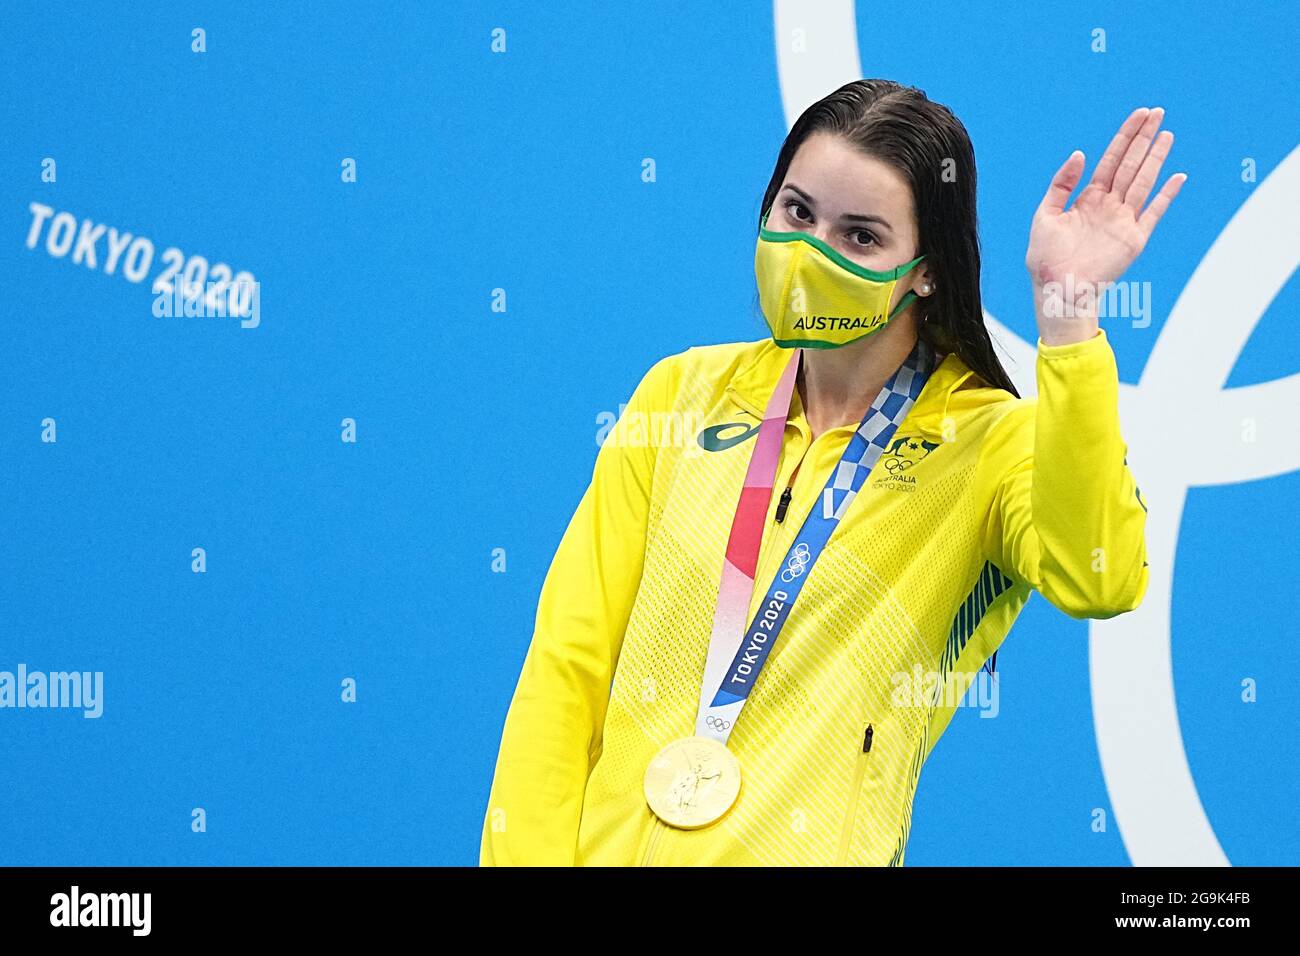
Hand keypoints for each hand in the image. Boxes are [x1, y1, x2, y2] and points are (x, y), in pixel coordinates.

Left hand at [1026, 106, 1186, 344]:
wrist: (1056, 289)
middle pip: (1130, 164)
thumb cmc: (1045, 257)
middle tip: (1158, 112)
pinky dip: (1166, 196)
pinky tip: (1178, 177)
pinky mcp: (1134, 239)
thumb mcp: (1045, 215)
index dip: (1125, 136)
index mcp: (1087, 198)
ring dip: (1156, 158)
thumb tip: (1081, 153)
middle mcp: (1108, 206)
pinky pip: (1154, 213)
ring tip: (1167, 134)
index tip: (1139, 114)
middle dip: (1143, 139)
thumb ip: (1061, 184)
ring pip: (1143, 182)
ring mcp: (1123, 221)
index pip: (1110, 160)